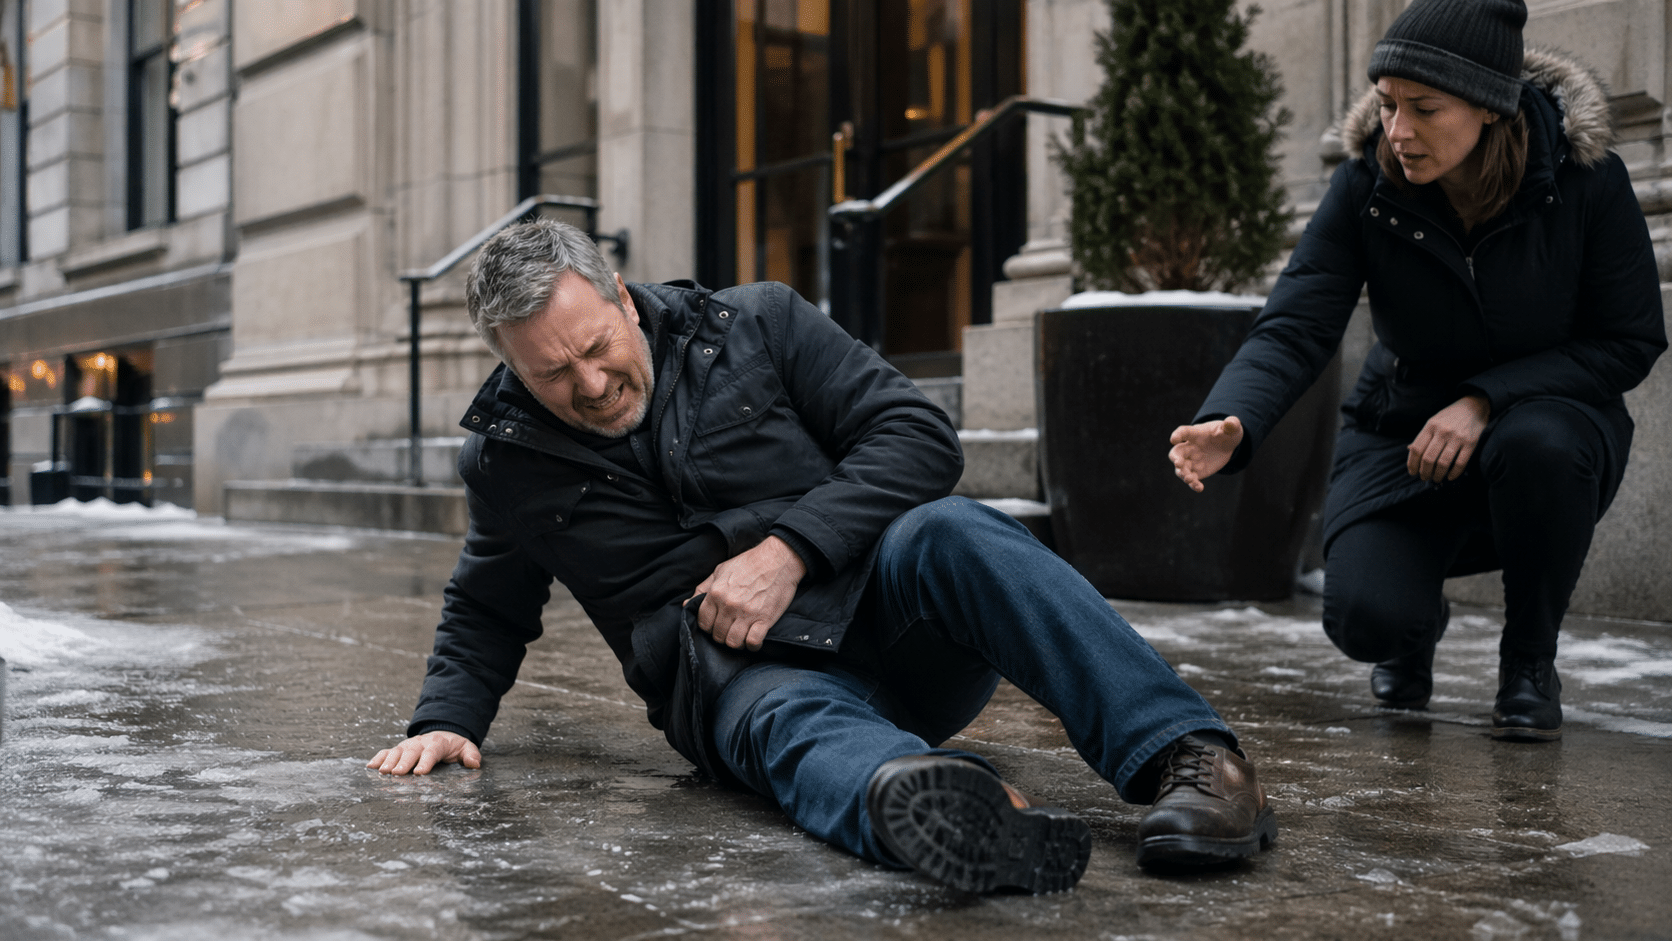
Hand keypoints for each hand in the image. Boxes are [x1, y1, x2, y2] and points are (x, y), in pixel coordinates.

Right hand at [366, 730, 480, 775]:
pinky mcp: (398, 750)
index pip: (431, 752)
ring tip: (381, 772)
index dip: (425, 762)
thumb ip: (471, 755)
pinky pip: (386, 752)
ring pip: (396, 752)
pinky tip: (370, 767)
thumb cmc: (453, 746)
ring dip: (388, 762)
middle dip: (403, 762)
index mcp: (437, 743)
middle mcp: (419, 743)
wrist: (442, 735)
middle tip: (396, 773)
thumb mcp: (466, 748)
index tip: (420, 772)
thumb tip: (474, 764)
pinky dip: (378, 758)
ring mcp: (407, 746)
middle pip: (410, 752)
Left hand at [686, 535, 806, 650]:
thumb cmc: (749, 563)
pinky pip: (753, 642)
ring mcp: (747, 613)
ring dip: (736, 642)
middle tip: (730, 629)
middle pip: (717, 635)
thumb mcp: (720, 570)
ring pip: (733, 642)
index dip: (708, 626)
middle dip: (722, 635)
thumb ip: (703, 588)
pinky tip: (753, 639)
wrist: (778, 559)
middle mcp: (729, 605)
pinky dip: (753, 645)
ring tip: (741, 636)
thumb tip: (687, 604)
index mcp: (716, 593)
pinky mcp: (764, 619)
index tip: (716, 624)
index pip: (703, 622)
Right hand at [1168, 417, 1244, 491]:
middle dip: (1176, 458)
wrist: (1226, 445)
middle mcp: (1189, 448)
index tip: (1173, 439)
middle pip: (1177, 452)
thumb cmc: (1225, 433)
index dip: (1177, 435)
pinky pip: (1192, 479)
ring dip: (1183, 474)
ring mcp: (1192, 461)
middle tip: (1178, 464)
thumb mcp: (1231, 427)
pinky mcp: (1197, 472)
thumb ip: (1231, 425)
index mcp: (1195, 434)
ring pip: (1182, 469)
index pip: (1183, 432)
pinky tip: (1200, 488)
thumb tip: (1230, 423)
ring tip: (1189, 480)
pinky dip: (1194, 485)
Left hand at [1407, 395, 1490, 481]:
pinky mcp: (1471, 443)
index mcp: (1430, 426)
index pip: (1417, 449)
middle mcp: (1442, 431)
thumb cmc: (1449, 417)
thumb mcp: (1433, 421)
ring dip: (1438, 475)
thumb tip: (1410, 451)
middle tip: (1425, 478)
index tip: (1412, 472)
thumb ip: (1423, 436)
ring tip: (1436, 479)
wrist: (1473, 407)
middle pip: (1428, 458)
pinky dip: (1454, 473)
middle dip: (1425, 472)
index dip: (1412, 464)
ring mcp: (1457, 437)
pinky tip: (1450, 477)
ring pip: (1443, 463)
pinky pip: (1460, 463)